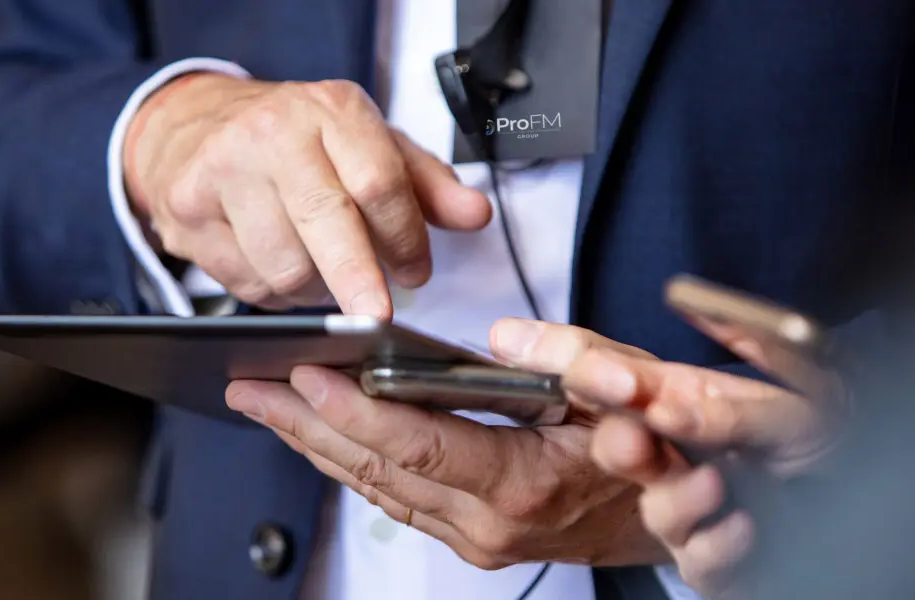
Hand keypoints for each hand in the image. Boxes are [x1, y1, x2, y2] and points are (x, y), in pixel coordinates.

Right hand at [124, 73, 491, 315]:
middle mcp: (274, 133)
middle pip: (327, 221)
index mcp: (330, 110)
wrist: (195, 126)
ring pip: (284, 265)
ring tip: (323, 276)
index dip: (404, 238)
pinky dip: (274, 295)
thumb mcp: (368, 145)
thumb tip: (475, 215)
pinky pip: (245, 282)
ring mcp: (223, 169)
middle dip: (359, 281)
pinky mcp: (188, 209)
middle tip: (377, 320)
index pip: (378, 182)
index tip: (415, 273)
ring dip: (315, 292)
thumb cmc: (297, 142)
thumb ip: (426, 184)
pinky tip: (280, 270)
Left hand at [225, 319, 665, 567]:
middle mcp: (487, 522)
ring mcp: (473, 538)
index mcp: (523, 483)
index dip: (355, 410)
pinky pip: (392, 499)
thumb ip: (573, 362)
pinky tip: (317, 436)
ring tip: (264, 406)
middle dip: (305, 426)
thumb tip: (505, 339)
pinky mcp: (466, 538)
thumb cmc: (649, 454)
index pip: (419, 444)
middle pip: (377, 468)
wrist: (666, 524)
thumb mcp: (630, 393)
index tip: (303, 376)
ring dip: (315, 445)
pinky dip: (348, 463)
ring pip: (374, 487)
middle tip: (249, 387)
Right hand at [565, 348, 843, 597]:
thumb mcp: (791, 414)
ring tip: (716, 482)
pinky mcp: (715, 562)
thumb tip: (663, 406)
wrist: (874, 504)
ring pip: (656, 510)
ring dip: (680, 498)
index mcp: (691, 407)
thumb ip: (727, 409)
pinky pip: (696, 560)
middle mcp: (685, 458)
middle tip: (636, 438)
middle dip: (621, 445)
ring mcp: (697, 513)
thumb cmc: (834, 448)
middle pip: (622, 451)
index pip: (627, 390)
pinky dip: (718, 544)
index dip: (603, 381)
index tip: (608, 380)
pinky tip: (745, 525)